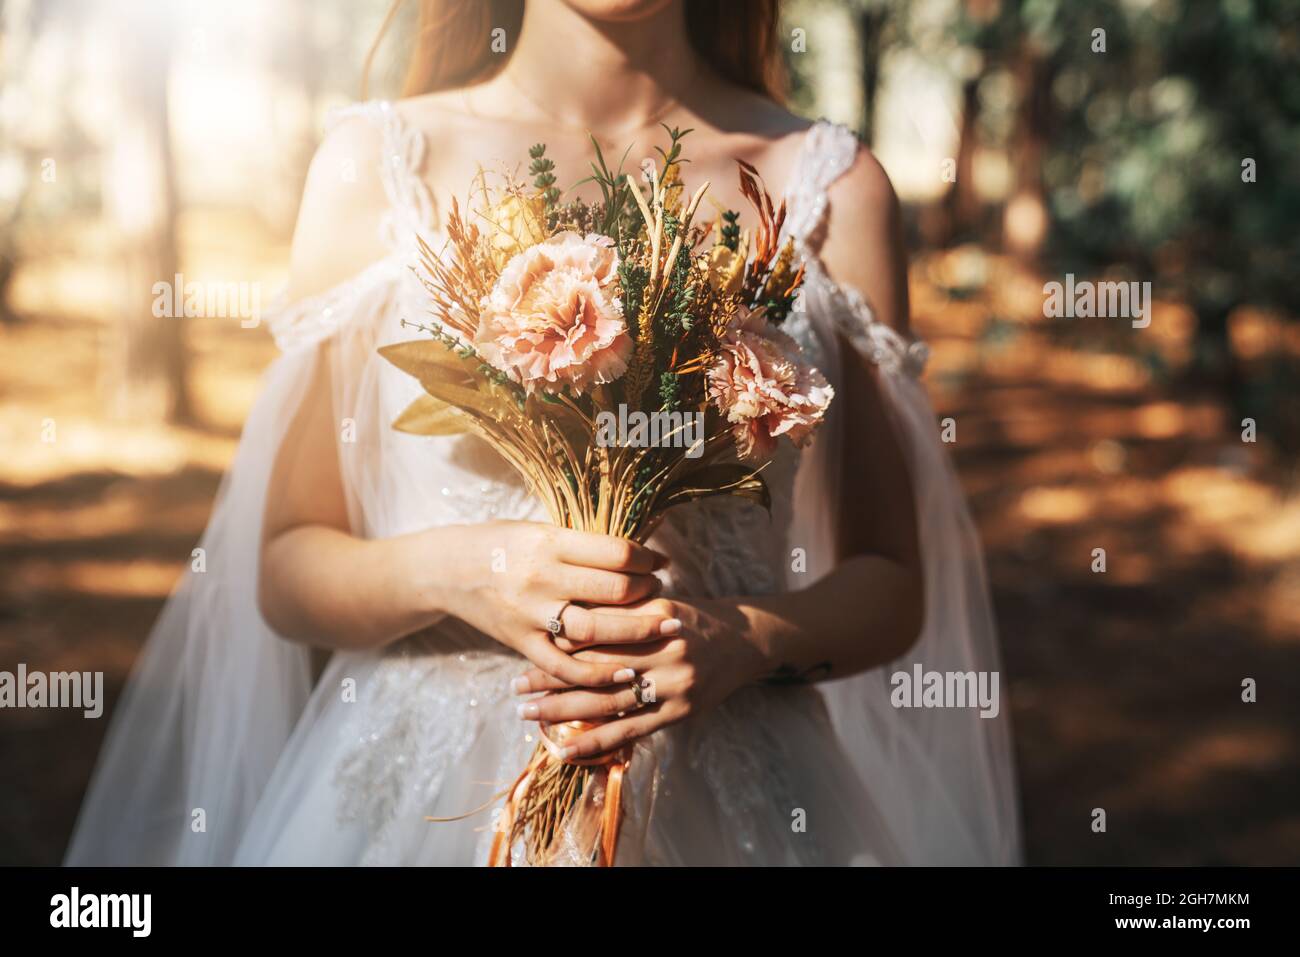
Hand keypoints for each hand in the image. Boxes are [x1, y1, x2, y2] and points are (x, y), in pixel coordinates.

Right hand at [439, 521, 680, 686]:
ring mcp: (531, 614)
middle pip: (613, 590)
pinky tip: (626, 673)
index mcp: (550, 543)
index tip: (659, 563)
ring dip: (636, 630)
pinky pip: (564, 667)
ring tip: (661, 626)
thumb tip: (638, 551)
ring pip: (595, 629)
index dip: (647, 560)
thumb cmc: (501, 543)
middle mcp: (542, 578)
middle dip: (648, 592)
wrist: (447, 569)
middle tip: (661, 593)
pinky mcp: (521, 643)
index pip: (616, 554)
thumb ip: (584, 544)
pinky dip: (597, 674)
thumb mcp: (541, 530)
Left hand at [509, 597, 769, 758]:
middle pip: (595, 666)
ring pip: (606, 701)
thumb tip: (562, 616)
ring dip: (562, 711)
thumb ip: (619, 610)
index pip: (596, 629)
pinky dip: (593, 743)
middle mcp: (663, 649)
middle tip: (516, 685)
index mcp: (653, 616)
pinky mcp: (679, 713)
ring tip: (528, 713)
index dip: (559, 639)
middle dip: (551, 677)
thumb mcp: (658, 603)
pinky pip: (628, 732)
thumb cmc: (692, 618)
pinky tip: (563, 751)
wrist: (746, 639)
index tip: (529, 645)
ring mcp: (673, 684)